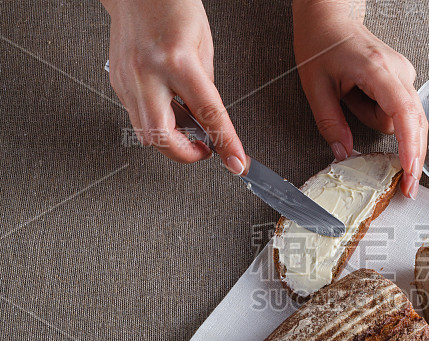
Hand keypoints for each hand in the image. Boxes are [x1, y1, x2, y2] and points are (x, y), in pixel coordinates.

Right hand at [102, 0, 246, 173]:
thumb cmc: (172, 7)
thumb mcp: (204, 46)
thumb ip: (206, 86)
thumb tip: (208, 117)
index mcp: (178, 62)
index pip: (208, 114)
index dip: (225, 143)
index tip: (236, 162)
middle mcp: (148, 73)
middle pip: (163, 137)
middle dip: (186, 154)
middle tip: (204, 149)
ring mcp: (128, 79)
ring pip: (146, 133)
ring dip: (171, 140)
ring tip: (188, 128)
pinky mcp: (117, 81)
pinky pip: (137, 116)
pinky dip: (157, 121)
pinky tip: (168, 109)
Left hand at [293, 0, 427, 197]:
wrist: (330, 17)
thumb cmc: (321, 43)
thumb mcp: (315, 86)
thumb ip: (330, 123)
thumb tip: (343, 155)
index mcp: (376, 69)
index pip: (402, 113)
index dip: (410, 146)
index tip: (409, 172)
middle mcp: (398, 71)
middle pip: (415, 123)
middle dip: (409, 154)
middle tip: (406, 187)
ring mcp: (404, 74)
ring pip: (402, 120)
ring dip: (376, 121)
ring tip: (349, 99)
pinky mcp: (403, 80)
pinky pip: (398, 112)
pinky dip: (380, 114)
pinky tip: (360, 98)